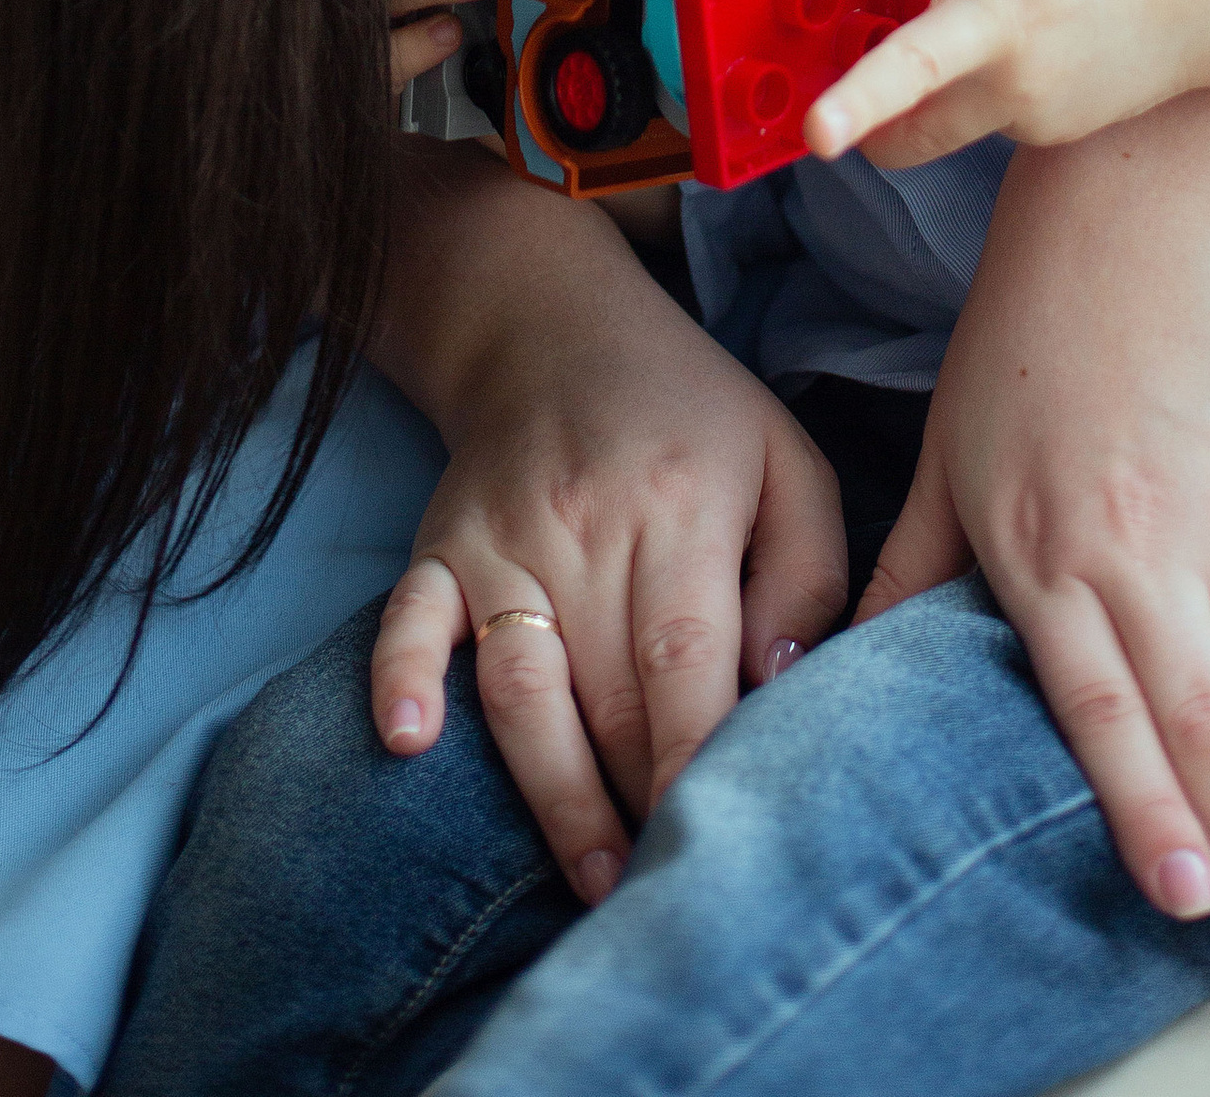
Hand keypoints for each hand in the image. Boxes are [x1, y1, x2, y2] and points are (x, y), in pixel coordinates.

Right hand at [367, 146, 848, 901]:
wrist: (552, 321)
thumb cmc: (690, 410)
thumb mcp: (785, 462)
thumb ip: (808, 576)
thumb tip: (782, 690)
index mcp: (679, 510)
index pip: (686, 661)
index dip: (698, 758)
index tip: (718, 839)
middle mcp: (585, 529)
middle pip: (609, 697)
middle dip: (642, 802)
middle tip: (675, 889)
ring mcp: (501, 541)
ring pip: (520, 687)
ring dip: (554, 792)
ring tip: (595, 880)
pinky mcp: (438, 549)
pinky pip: (409, 621)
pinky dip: (401, 680)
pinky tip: (409, 744)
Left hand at [791, 0, 1196, 161]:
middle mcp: (1002, 24)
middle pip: (915, 72)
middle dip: (859, 105)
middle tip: (815, 131)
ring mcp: (1022, 88)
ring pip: (931, 127)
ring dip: (887, 127)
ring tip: (857, 125)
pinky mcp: (1038, 127)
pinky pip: (975, 119)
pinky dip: (965, 99)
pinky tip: (999, 66)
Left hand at [856, 94, 1209, 961]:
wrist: (1134, 207)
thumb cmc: (1024, 334)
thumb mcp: (946, 452)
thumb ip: (910, 573)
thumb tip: (834, 674)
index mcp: (1051, 554)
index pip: (1103, 712)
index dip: (1148, 811)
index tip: (1180, 903)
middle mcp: (1150, 550)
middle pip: (1208, 722)